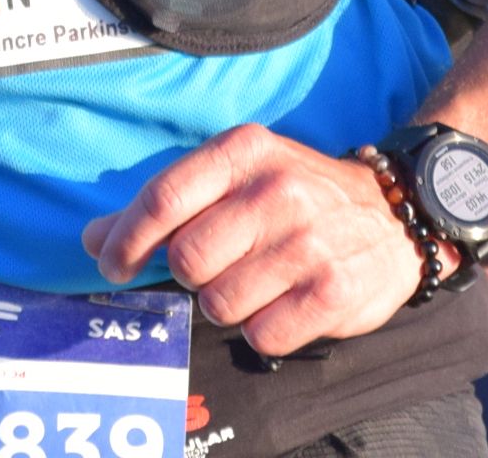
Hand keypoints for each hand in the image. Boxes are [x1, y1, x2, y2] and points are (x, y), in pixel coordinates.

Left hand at [79, 124, 424, 356]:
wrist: (397, 213)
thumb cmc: (296, 196)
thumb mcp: (236, 177)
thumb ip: (164, 206)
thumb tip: (91, 238)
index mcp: (244, 151)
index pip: (163, 199)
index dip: (126, 241)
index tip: (112, 266)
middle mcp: (277, 191)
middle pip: (187, 261)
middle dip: (193, 275)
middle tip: (219, 267)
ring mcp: (308, 243)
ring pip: (219, 304)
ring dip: (229, 304)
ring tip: (259, 282)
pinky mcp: (333, 292)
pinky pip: (262, 336)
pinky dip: (264, 331)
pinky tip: (284, 305)